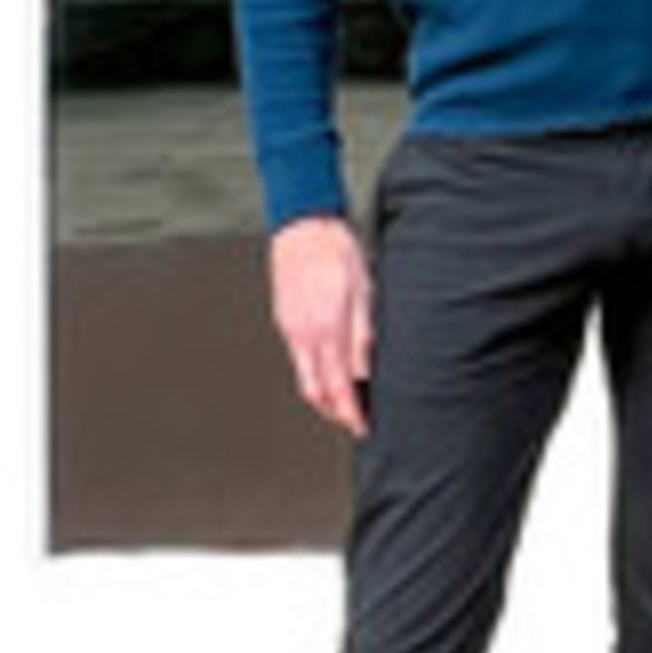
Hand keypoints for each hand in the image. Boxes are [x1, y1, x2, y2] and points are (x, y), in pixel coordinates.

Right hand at [268, 215, 375, 435]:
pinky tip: (330, 371)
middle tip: (356, 421)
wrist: (302, 226)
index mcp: (327, 329)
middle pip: (316, 393)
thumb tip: (366, 372)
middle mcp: (304, 335)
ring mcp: (291, 329)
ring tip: (346, 401)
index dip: (350, 414)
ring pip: (305, 378)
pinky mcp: (285, 321)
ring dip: (324, 397)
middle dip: (335, 414)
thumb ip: (363, 335)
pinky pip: (298, 358)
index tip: (363, 427)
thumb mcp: (363, 291)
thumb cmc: (336, 251)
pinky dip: (314, 374)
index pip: (338, 388)